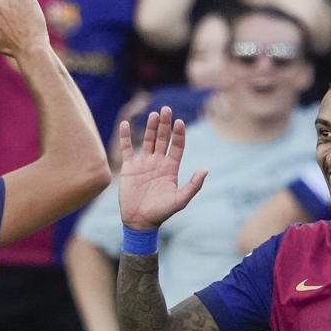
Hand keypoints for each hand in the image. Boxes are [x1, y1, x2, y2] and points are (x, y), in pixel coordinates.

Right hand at [117, 108, 208, 229]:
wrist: (140, 221)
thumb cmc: (161, 212)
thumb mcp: (180, 200)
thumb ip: (193, 185)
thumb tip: (205, 169)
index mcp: (171, 168)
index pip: (177, 146)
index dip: (178, 134)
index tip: (179, 122)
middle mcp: (158, 162)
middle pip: (162, 139)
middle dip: (165, 124)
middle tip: (166, 109)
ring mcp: (143, 164)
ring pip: (147, 140)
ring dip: (150, 127)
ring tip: (154, 114)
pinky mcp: (129, 167)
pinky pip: (127, 148)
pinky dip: (126, 136)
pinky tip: (126, 124)